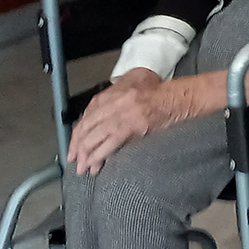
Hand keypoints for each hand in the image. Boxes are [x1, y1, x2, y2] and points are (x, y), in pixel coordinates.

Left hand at [66, 68, 191, 175]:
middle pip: (86, 129)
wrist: (175, 97)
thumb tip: (108, 99)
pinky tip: (95, 166)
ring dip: (86, 156)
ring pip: (93, 139)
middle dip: (78, 147)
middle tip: (75, 161)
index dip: (77, 134)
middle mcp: (109, 105)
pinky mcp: (128, 129)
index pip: (85, 117)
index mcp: (108, 95)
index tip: (74, 146)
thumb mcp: (132, 80)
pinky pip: (108, 145)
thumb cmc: (158, 89)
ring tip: (84, 169)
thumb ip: (117, 89)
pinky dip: (99, 157)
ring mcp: (117, 117)